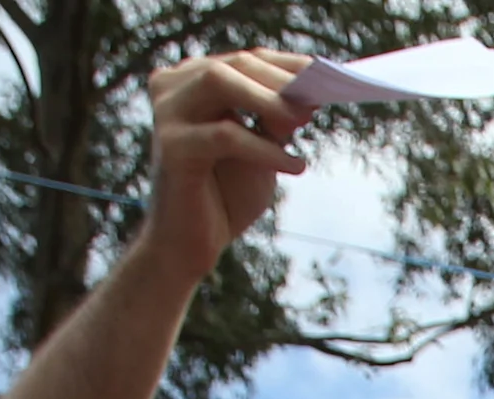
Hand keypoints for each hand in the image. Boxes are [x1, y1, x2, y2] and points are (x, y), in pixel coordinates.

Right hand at [135, 51, 314, 284]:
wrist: (189, 244)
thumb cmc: (225, 194)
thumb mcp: (261, 150)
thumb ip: (277, 121)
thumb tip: (308, 97)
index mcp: (193, 80)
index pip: (245, 60)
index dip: (286, 64)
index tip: (326, 72)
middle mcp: (172, 87)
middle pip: (233, 64)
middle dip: (280, 79)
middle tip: (318, 97)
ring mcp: (167, 113)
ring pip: (219, 81)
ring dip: (267, 98)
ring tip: (304, 119)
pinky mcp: (171, 146)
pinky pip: (224, 135)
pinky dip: (264, 148)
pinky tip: (296, 165)